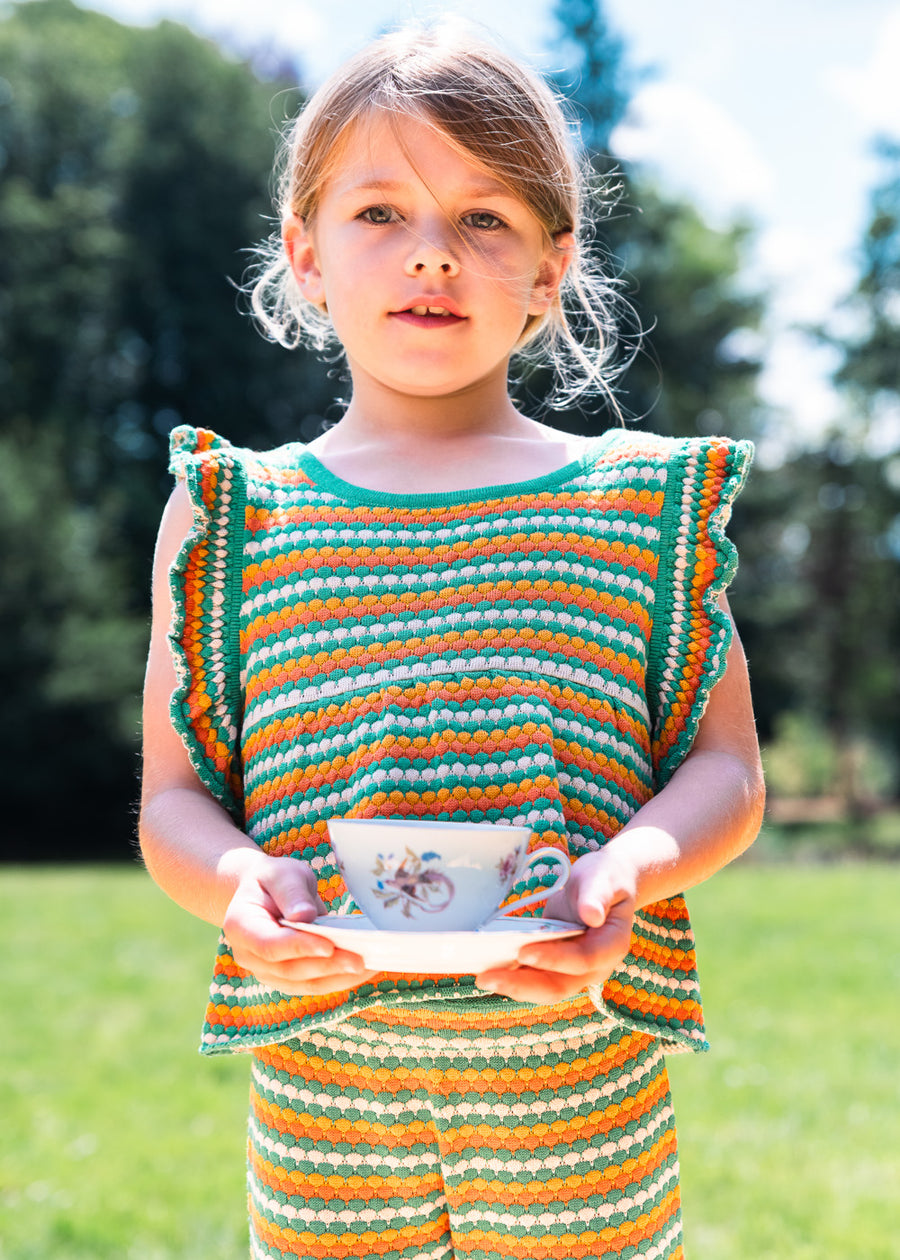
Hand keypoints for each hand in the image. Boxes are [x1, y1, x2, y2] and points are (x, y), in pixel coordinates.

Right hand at [222, 853, 376, 995]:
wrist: (263, 894)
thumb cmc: (273, 880)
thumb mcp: (281, 873)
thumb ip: (291, 892)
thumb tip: (305, 917)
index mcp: (239, 926)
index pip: (269, 944)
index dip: (299, 948)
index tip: (329, 946)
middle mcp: (248, 956)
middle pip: (289, 970)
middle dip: (327, 967)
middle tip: (360, 961)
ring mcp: (267, 972)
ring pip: (305, 983)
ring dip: (339, 978)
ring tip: (370, 967)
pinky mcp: (287, 979)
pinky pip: (314, 984)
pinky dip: (340, 979)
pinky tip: (364, 970)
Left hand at [474, 847, 637, 1003]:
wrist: (606, 885)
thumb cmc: (606, 879)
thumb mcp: (604, 879)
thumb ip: (597, 896)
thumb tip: (592, 915)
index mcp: (611, 946)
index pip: (583, 959)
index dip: (554, 959)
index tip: (524, 952)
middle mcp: (594, 967)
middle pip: (559, 986)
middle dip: (523, 985)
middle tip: (488, 978)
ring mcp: (574, 971)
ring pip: (544, 988)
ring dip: (513, 986)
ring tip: (483, 978)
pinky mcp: (557, 967)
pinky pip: (535, 978)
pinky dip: (513, 977)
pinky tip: (490, 971)